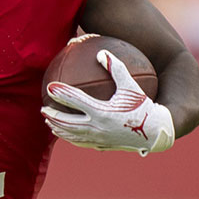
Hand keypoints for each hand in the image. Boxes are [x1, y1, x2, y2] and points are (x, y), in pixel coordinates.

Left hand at [42, 49, 173, 156]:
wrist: (155, 131)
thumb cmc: (144, 105)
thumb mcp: (131, 85)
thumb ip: (116, 67)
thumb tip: (101, 52)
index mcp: (103, 111)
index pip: (76, 101)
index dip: (61, 93)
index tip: (50, 87)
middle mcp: (98, 127)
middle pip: (68, 122)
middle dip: (53, 116)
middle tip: (43, 108)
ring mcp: (99, 139)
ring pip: (72, 135)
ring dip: (58, 129)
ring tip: (49, 122)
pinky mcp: (102, 146)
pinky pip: (81, 142)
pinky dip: (70, 137)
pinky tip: (66, 133)